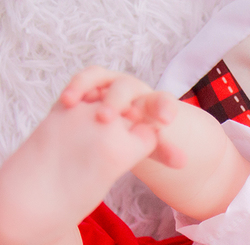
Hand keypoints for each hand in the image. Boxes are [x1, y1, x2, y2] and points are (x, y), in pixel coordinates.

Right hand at [58, 66, 185, 168]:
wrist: (117, 128)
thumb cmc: (135, 139)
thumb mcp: (149, 147)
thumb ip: (162, 151)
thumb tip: (183, 163)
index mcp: (152, 105)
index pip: (161, 102)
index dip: (163, 108)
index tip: (164, 120)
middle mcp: (130, 90)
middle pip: (126, 88)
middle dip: (115, 100)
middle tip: (105, 119)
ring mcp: (107, 85)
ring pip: (100, 77)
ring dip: (87, 86)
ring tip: (72, 102)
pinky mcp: (88, 86)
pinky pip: (83, 81)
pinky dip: (75, 88)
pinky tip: (66, 102)